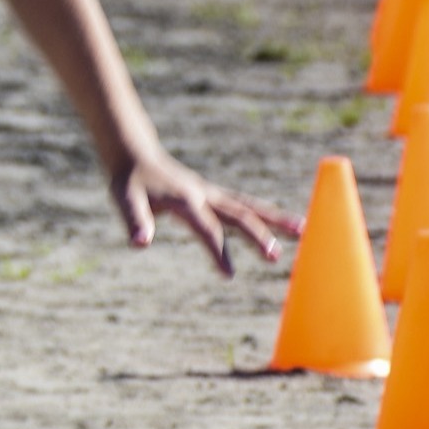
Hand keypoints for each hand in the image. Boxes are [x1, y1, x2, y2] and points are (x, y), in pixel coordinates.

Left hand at [109, 148, 302, 276]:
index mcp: (185, 200)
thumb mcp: (124, 199)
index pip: (207, 228)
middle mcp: (204, 194)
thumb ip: (134, 220)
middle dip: (258, 235)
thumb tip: (140, 244)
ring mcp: (211, 193)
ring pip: (250, 206)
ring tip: (305, 230)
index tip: (229, 275)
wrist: (135, 154)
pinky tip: (283, 225)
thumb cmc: (129, 180)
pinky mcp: (213, 194)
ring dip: (276, 218)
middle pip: (238, 214)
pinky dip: (264, 214)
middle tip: (276, 257)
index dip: (217, 251)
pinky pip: (244, 204)